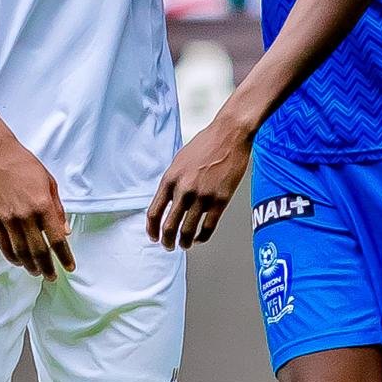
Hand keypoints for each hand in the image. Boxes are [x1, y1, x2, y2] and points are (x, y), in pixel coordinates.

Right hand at [0, 138, 73, 276]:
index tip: (69, 267)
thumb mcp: (50, 184)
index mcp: (43, 205)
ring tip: (37, 272)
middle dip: (48, 267)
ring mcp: (9, 218)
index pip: (57, 239)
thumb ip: (58, 209)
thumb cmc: (26, 166)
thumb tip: (66, 232)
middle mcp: (26, 215)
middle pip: (39, 250)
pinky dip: (12, 256)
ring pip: (21, 251)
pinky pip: (4, 244)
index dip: (64, 256)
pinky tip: (19, 262)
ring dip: (30, 265)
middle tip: (52, 277)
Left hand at [148, 104, 251, 250]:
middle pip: (169, 226)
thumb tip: (167, 201)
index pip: (154, 212)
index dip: (152, 229)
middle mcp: (184, 190)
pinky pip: (208, 227)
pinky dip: (202, 237)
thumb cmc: (206, 144)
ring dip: (184, 242)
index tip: (154, 236)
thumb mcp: (179, 161)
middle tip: (168, 246)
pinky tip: (200, 238)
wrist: (229, 135)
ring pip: (188, 230)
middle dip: (167, 241)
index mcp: (170, 179)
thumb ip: (172, 182)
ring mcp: (202, 196)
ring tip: (184, 245)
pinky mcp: (220, 200)